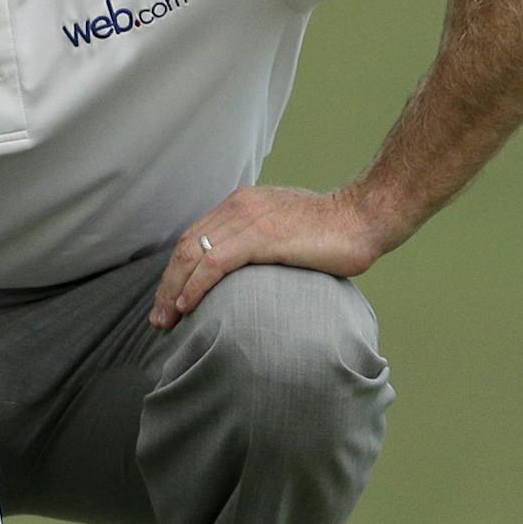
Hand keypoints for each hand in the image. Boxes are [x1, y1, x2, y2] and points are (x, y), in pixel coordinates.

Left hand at [150, 185, 390, 328]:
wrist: (363, 216)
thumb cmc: (335, 230)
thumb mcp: (288, 228)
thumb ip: (264, 241)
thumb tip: (252, 271)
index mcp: (243, 203)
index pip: (196, 237)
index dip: (177, 270)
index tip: (170, 300)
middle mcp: (239, 206)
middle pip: (187, 246)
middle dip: (168, 284)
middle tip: (159, 318)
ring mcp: (249, 219)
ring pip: (194, 255)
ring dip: (174, 291)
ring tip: (167, 320)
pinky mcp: (261, 236)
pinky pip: (214, 263)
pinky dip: (195, 286)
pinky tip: (186, 306)